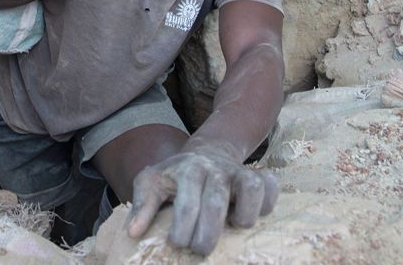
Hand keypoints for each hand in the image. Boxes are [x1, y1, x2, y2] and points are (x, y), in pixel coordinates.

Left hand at [126, 146, 279, 254]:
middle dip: (208, 232)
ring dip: (245, 213)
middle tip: (200, 249)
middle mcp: (214, 169)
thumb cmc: (176, 175)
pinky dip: (268, 201)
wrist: (207, 151)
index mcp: (187, 170)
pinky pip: (270, 185)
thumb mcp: (152, 182)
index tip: (177, 244)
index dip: (183, 228)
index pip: (186, 203)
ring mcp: (237, 171)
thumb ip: (142, 205)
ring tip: (235, 228)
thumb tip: (133, 233)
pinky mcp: (256, 176)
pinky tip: (256, 215)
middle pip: (216, 202)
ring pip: (250, 187)